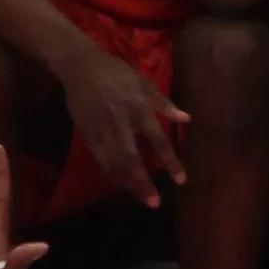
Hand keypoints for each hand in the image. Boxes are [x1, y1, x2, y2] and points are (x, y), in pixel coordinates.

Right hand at [58, 41, 186, 205]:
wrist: (82, 66)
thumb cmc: (117, 72)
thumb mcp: (144, 82)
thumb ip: (164, 103)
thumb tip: (187, 118)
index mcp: (139, 108)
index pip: (158, 140)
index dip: (170, 161)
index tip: (180, 180)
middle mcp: (122, 122)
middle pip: (134, 159)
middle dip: (144, 182)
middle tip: (154, 203)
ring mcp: (103, 129)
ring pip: (115, 163)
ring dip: (128, 182)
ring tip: (139, 198)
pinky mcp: (87, 134)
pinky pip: (100, 159)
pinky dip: (110, 173)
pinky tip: (119, 184)